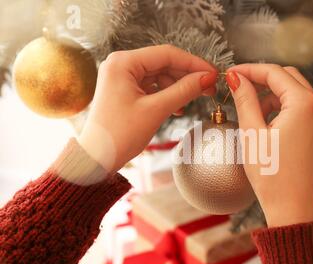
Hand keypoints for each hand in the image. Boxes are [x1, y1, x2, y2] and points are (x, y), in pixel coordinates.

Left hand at [78, 45, 216, 172]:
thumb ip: (184, 91)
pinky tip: (178, 107)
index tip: (213, 74)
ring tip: (193, 100)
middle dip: (187, 76)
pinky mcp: (125, 90)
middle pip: (164, 63)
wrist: (96, 159)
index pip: (166, 54)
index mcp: (123, 63)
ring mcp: (122, 77)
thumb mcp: (156, 110)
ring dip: (178, 87)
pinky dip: (167, 95)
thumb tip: (208, 78)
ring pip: (160, 75)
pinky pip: (152, 86)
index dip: (193, 63)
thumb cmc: (118, 136)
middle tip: (210, 88)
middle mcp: (121, 65)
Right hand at [225, 64, 312, 226]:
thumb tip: (235, 77)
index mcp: (304, 103)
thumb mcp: (252, 133)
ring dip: (271, 93)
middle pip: (287, 76)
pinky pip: (298, 106)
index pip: (274, 72)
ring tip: (248, 107)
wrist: (293, 206)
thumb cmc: (272, 175)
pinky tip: (263, 119)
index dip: (249, 69)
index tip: (229, 73)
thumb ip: (245, 100)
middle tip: (237, 85)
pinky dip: (280, 106)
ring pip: (293, 90)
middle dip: (261, 78)